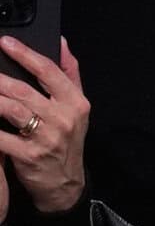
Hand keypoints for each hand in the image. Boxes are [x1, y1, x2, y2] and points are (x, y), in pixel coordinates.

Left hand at [0, 36, 89, 215]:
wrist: (65, 184)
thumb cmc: (67, 141)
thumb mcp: (77, 107)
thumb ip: (69, 73)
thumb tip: (61, 42)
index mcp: (75, 103)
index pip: (49, 71)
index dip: (25, 54)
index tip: (4, 42)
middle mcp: (63, 119)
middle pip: (23, 90)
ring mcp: (46, 139)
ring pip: (11, 109)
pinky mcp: (29, 156)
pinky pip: (1, 136)